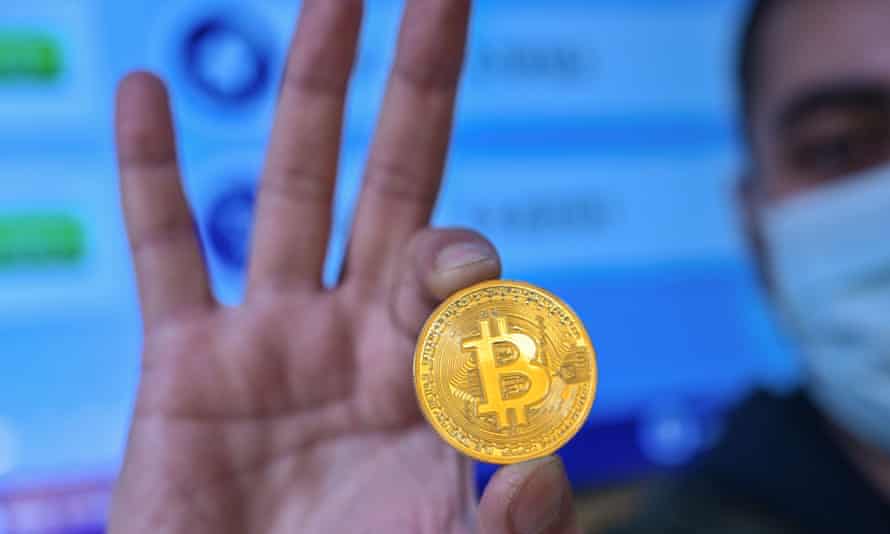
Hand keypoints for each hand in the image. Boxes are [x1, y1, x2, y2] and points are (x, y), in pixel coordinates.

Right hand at [109, 1, 580, 532]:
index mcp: (428, 374)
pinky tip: (145, 94)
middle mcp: (357, 333)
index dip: (469, 263)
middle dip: (417, 92)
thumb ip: (505, 519)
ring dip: (309, 94)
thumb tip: (542, 468)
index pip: (465, 278)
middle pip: (394, 184)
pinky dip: (149, 178)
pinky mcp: (188, 364)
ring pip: (290, 189)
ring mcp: (272, 337)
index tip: (465, 278)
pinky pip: (165, 254)